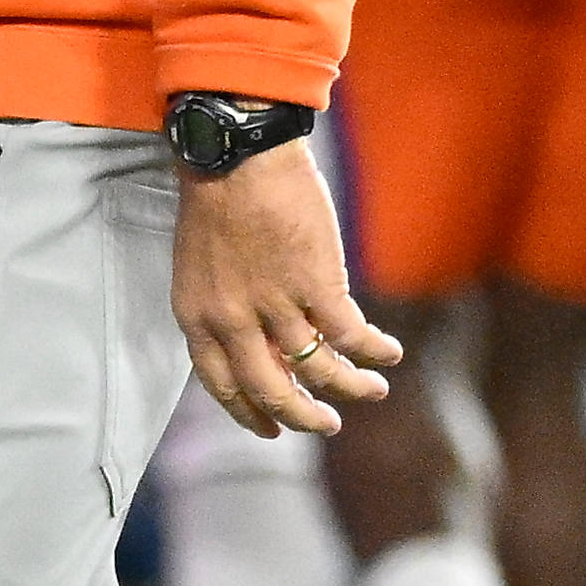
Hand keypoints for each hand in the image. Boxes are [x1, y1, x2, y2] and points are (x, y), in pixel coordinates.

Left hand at [174, 149, 399, 438]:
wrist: (237, 155)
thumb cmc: (217, 199)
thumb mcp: (199, 267)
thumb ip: (223, 309)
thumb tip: (262, 344)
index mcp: (197, 317)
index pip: (221, 385)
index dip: (248, 413)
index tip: (270, 430)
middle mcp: (232, 322)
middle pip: (271, 390)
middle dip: (302, 417)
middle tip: (325, 425)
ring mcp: (274, 307)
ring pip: (319, 371)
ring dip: (350, 388)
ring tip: (372, 391)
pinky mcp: (315, 286)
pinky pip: (351, 337)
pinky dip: (374, 351)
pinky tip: (389, 353)